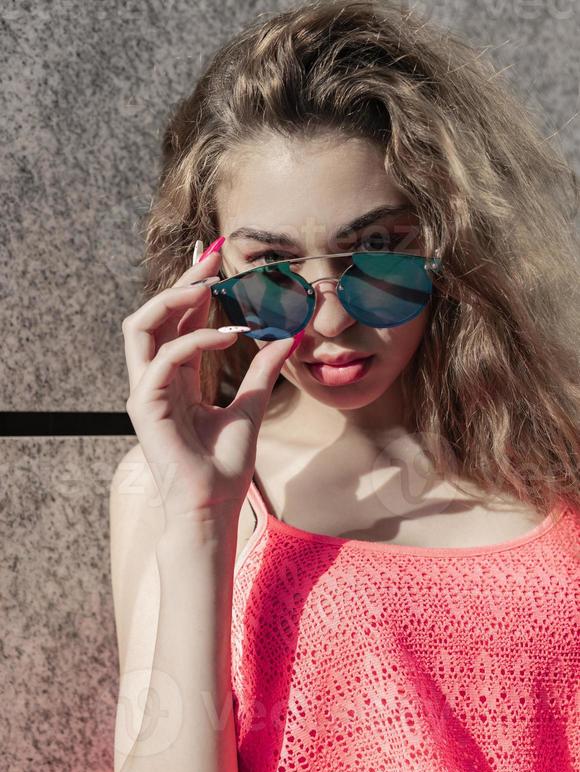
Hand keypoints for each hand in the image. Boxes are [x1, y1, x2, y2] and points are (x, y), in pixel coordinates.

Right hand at [122, 247, 296, 525]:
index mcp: (175, 378)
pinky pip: (163, 358)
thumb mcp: (251, 406)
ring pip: (141, 326)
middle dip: (182, 281)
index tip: (218, 259)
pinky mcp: (144, 405)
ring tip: (208, 285)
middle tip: (212, 256)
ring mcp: (146, 391)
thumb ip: (262, 370)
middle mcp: (156, 379)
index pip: (177, 321)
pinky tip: (227, 335)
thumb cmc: (225, 466)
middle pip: (155, 314)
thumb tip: (288, 337)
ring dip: (173, 299)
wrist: (213, 504)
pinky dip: (193, 340)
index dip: (194, 287)